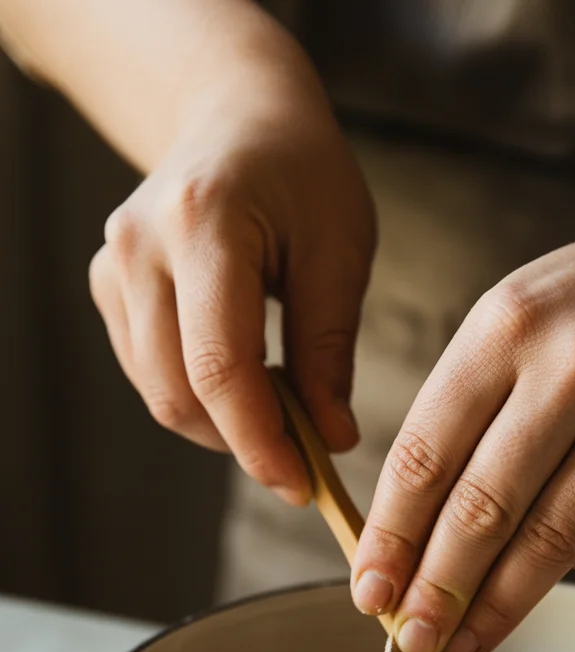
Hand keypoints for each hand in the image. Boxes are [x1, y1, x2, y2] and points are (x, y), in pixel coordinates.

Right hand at [89, 56, 374, 503]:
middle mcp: (140, 246)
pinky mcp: (109, 286)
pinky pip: (149, 374)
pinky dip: (200, 400)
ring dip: (222, 428)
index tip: (302, 485)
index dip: (261, 441)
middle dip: (244, 444)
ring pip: (159, 393)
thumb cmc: (302, 175)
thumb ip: (329, 349)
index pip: (219, 366)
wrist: (237, 116)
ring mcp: (114, 266)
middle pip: (178, 392)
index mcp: (203, 223)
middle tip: (305, 460)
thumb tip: (331, 439)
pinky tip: (246, 386)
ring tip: (283, 417)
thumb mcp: (339, 251)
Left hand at [351, 186, 574, 651]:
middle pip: (484, 511)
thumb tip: (411, 536)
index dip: (391, 538)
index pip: (426, 456)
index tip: (370, 591)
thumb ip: (461, 414)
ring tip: (464, 643)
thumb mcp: (513, 321)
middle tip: (413, 643)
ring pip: (552, 544)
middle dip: (437, 591)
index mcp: (508, 326)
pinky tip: (555, 568)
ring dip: (500, 607)